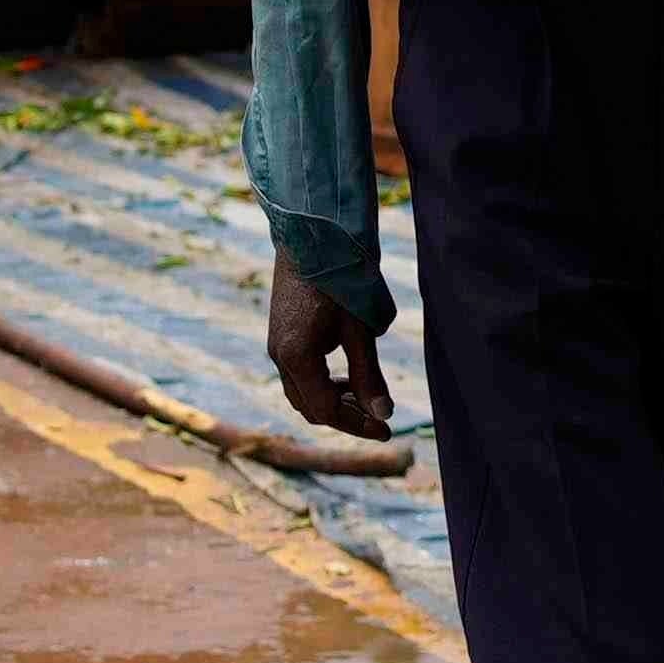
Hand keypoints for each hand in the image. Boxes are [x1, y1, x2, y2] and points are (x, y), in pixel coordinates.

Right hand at [266, 259, 392, 439]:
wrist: (311, 233)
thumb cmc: (339, 278)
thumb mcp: (359, 329)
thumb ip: (369, 375)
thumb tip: (382, 414)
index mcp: (296, 358)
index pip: (326, 410)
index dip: (357, 425)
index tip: (387, 429)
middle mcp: (279, 356)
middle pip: (310, 406)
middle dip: (345, 416)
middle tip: (379, 418)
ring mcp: (276, 344)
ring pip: (302, 392)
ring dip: (333, 400)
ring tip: (365, 395)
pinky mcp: (280, 333)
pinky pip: (299, 373)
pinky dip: (323, 382)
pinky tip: (347, 372)